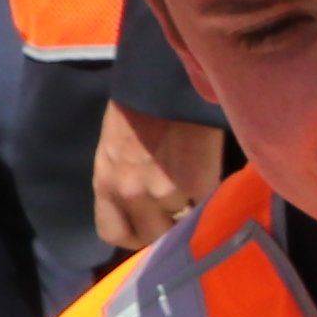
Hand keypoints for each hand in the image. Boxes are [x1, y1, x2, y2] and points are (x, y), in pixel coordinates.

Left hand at [94, 107, 226, 254]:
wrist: (164, 79)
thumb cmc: (137, 107)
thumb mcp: (113, 151)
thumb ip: (123, 183)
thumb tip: (144, 209)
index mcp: (105, 183)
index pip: (113, 233)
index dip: (133, 234)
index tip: (148, 225)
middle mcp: (130, 193)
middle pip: (152, 237)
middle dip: (167, 228)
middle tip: (179, 212)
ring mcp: (164, 191)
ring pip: (184, 224)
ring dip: (192, 210)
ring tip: (197, 190)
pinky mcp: (197, 183)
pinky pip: (207, 205)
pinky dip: (211, 198)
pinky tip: (211, 181)